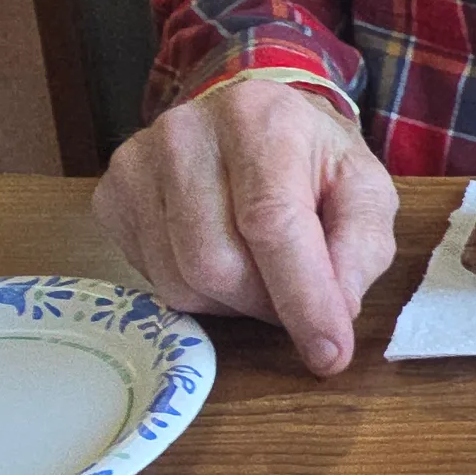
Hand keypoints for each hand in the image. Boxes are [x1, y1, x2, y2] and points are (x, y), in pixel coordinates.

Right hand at [93, 79, 398, 376]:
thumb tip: (338, 311)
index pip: (272, 223)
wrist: (252, 121)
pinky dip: (195, 291)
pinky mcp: (111, 196)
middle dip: (266, 304)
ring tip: (259, 270)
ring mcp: (136, 164)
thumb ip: (362, 247)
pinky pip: (152, 281)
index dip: (302, 297)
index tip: (329, 354)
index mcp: (260, 120)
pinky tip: (219, 256)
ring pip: (181, 283)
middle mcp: (185, 132)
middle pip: (217, 265)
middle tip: (296, 295)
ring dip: (232, 303)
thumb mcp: (364, 190)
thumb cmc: (312, 159)